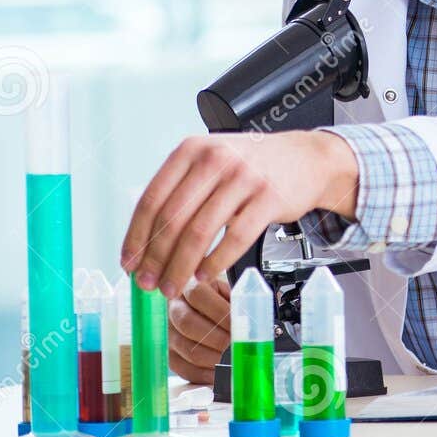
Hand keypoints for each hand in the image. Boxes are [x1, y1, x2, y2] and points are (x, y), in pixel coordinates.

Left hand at [120, 130, 358, 299]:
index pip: (152, 199)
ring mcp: (244, 177)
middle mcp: (216, 159)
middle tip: (148, 283)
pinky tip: (205, 275)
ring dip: (181, 267)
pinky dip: (216, 262)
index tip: (129, 263)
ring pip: (200, 232)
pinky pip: (235, 238)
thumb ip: (180, 188)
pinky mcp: (269, 197)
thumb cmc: (254, 166)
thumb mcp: (212, 160)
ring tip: (173, 286)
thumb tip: (143, 239)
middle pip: (173, 219)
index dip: (136, 237)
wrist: (307, 158)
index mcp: (192, 150)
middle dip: (155, 259)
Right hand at [168, 275, 230, 385]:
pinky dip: (204, 373)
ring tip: (232, 360)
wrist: (204, 307)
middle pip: (188, 324)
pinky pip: (183, 368)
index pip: (199, 296)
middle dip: (218, 338)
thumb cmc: (220, 300)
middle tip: (237, 346)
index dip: (220, 312)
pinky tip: (219, 372)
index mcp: (189, 286)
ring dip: (213, 358)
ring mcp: (168, 333)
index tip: (239, 323)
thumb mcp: (228, 292)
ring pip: (187, 348)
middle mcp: (173, 308)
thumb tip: (250, 320)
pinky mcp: (169, 354)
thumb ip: (235, 302)